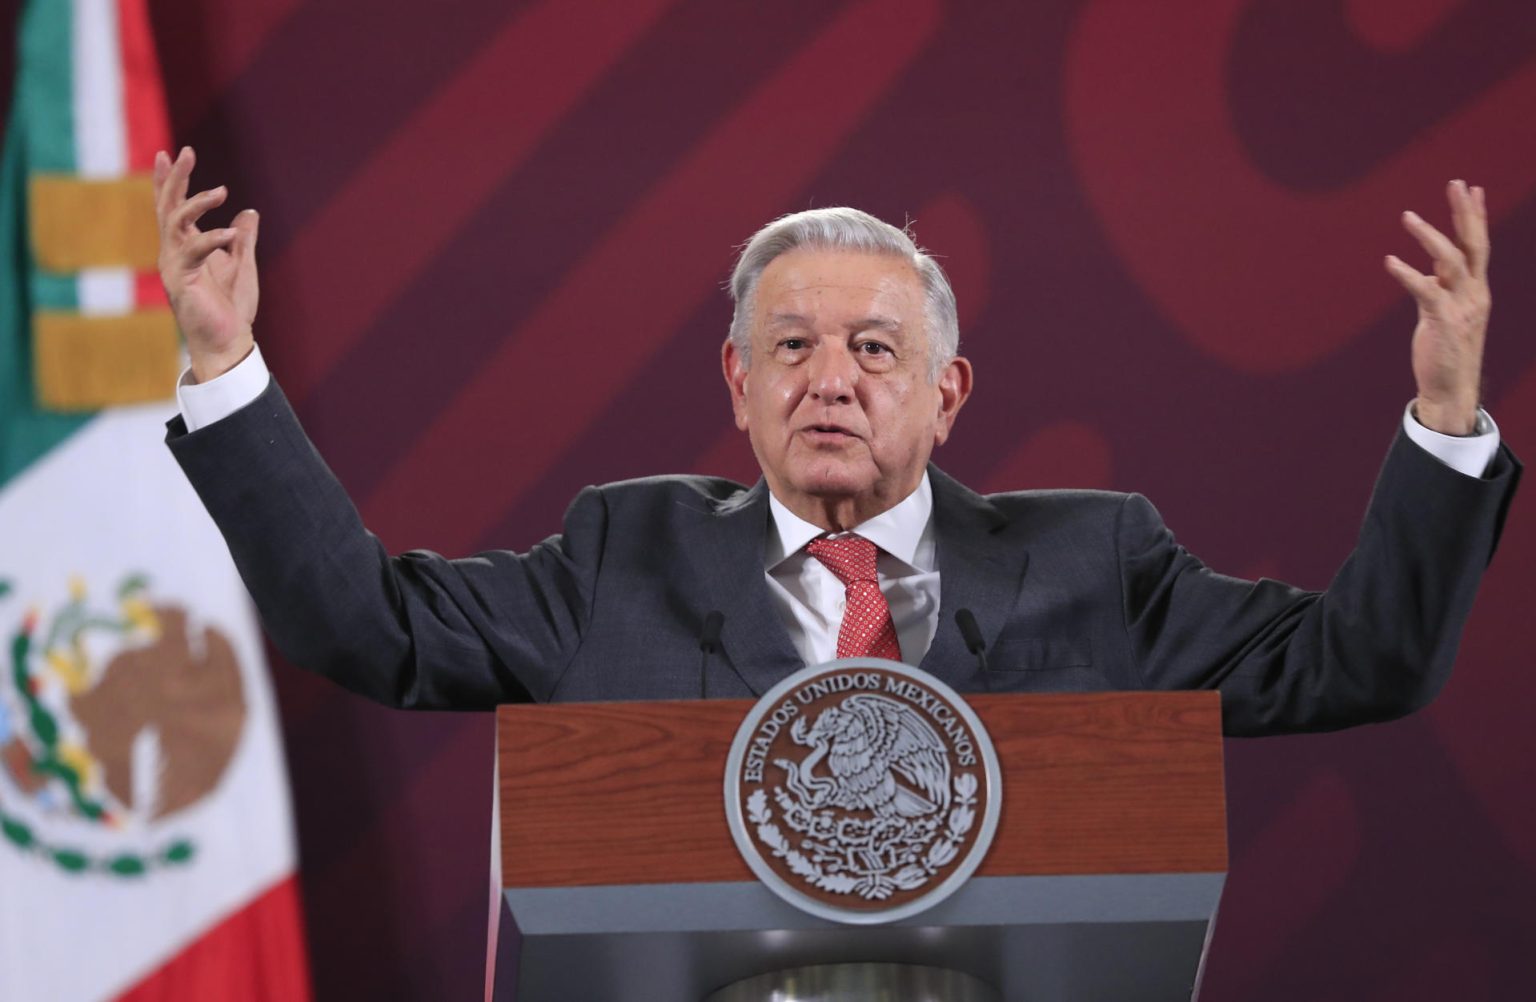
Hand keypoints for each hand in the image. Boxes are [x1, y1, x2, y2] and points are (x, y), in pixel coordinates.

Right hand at [153, 146, 259, 382]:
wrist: (228, 342)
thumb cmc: (231, 308)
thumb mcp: (241, 265)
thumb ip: (243, 239)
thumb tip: (249, 213)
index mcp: (186, 247)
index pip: (173, 207)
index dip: (170, 181)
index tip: (169, 153)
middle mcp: (174, 252)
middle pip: (167, 206)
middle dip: (175, 178)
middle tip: (184, 151)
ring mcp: (174, 265)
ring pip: (175, 222)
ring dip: (196, 202)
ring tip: (222, 191)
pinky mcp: (180, 281)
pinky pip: (193, 251)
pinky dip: (212, 239)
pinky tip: (231, 233)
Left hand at [1384, 179, 1489, 435]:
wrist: (1450, 388)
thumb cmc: (1444, 352)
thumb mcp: (1444, 314)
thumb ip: (1438, 291)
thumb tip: (1427, 274)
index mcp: (1476, 290)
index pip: (1478, 245)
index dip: (1475, 216)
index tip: (1473, 189)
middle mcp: (1474, 293)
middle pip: (1473, 244)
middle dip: (1465, 212)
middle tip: (1456, 182)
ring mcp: (1461, 307)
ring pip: (1451, 261)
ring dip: (1429, 236)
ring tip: (1408, 216)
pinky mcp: (1443, 322)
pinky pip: (1425, 291)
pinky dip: (1408, 274)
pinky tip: (1390, 262)